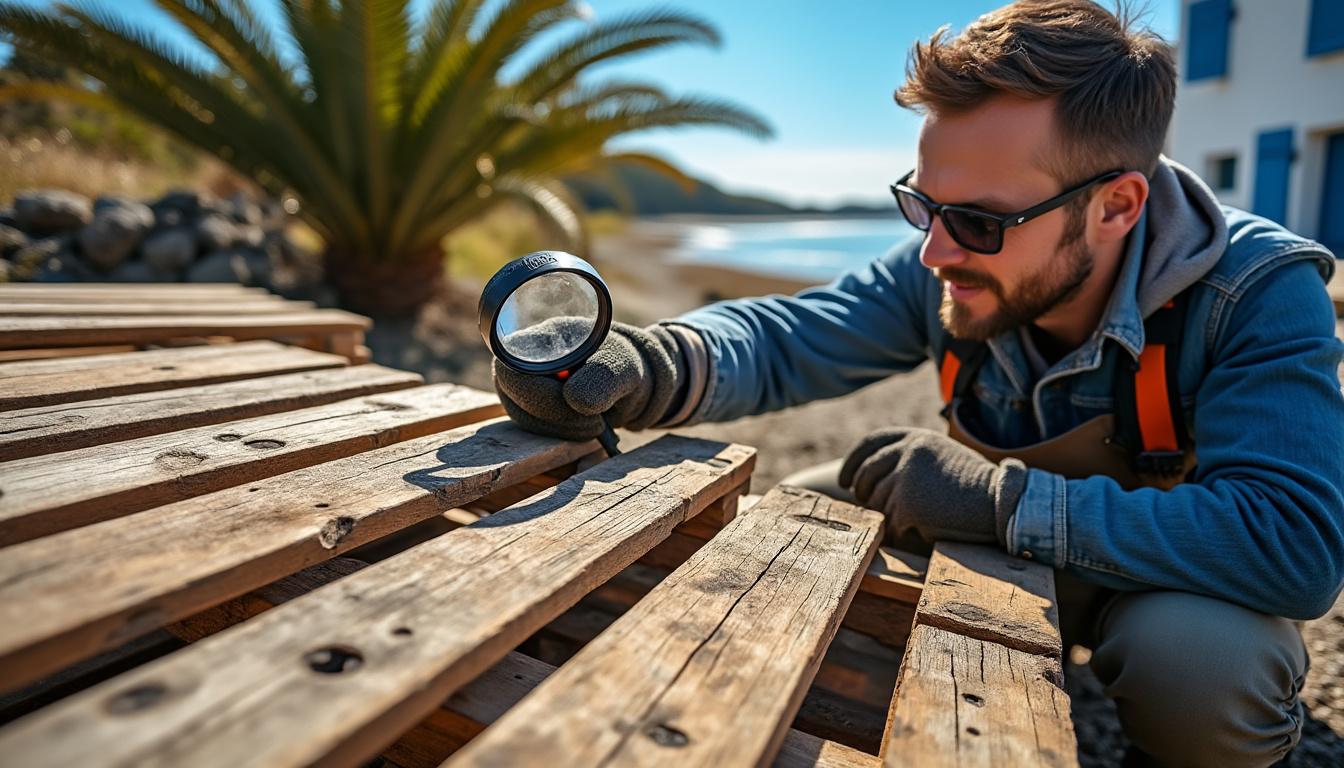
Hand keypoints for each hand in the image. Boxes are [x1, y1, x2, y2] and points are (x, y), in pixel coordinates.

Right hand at [493, 320, 683, 440]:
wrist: (629, 381)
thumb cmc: (623, 365)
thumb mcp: (624, 368)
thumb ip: (603, 379)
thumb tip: (573, 400)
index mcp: (544, 339)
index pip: (513, 368)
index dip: (536, 393)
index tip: (575, 405)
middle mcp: (527, 359)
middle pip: (513, 394)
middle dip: (553, 416)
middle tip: (594, 422)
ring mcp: (526, 382)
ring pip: (522, 414)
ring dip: (559, 428)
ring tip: (595, 424)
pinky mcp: (532, 404)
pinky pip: (533, 425)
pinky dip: (560, 433)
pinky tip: (585, 426)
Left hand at [838, 427, 1026, 545]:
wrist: (1000, 501)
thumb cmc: (974, 485)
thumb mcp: (941, 457)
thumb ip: (910, 458)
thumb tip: (873, 478)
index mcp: (915, 437)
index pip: (870, 444)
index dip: (852, 462)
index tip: (844, 480)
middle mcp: (907, 451)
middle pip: (866, 474)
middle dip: (863, 493)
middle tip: (870, 507)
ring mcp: (905, 475)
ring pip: (878, 502)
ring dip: (890, 515)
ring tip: (916, 518)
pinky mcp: (907, 502)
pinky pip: (892, 522)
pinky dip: (902, 531)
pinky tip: (921, 530)